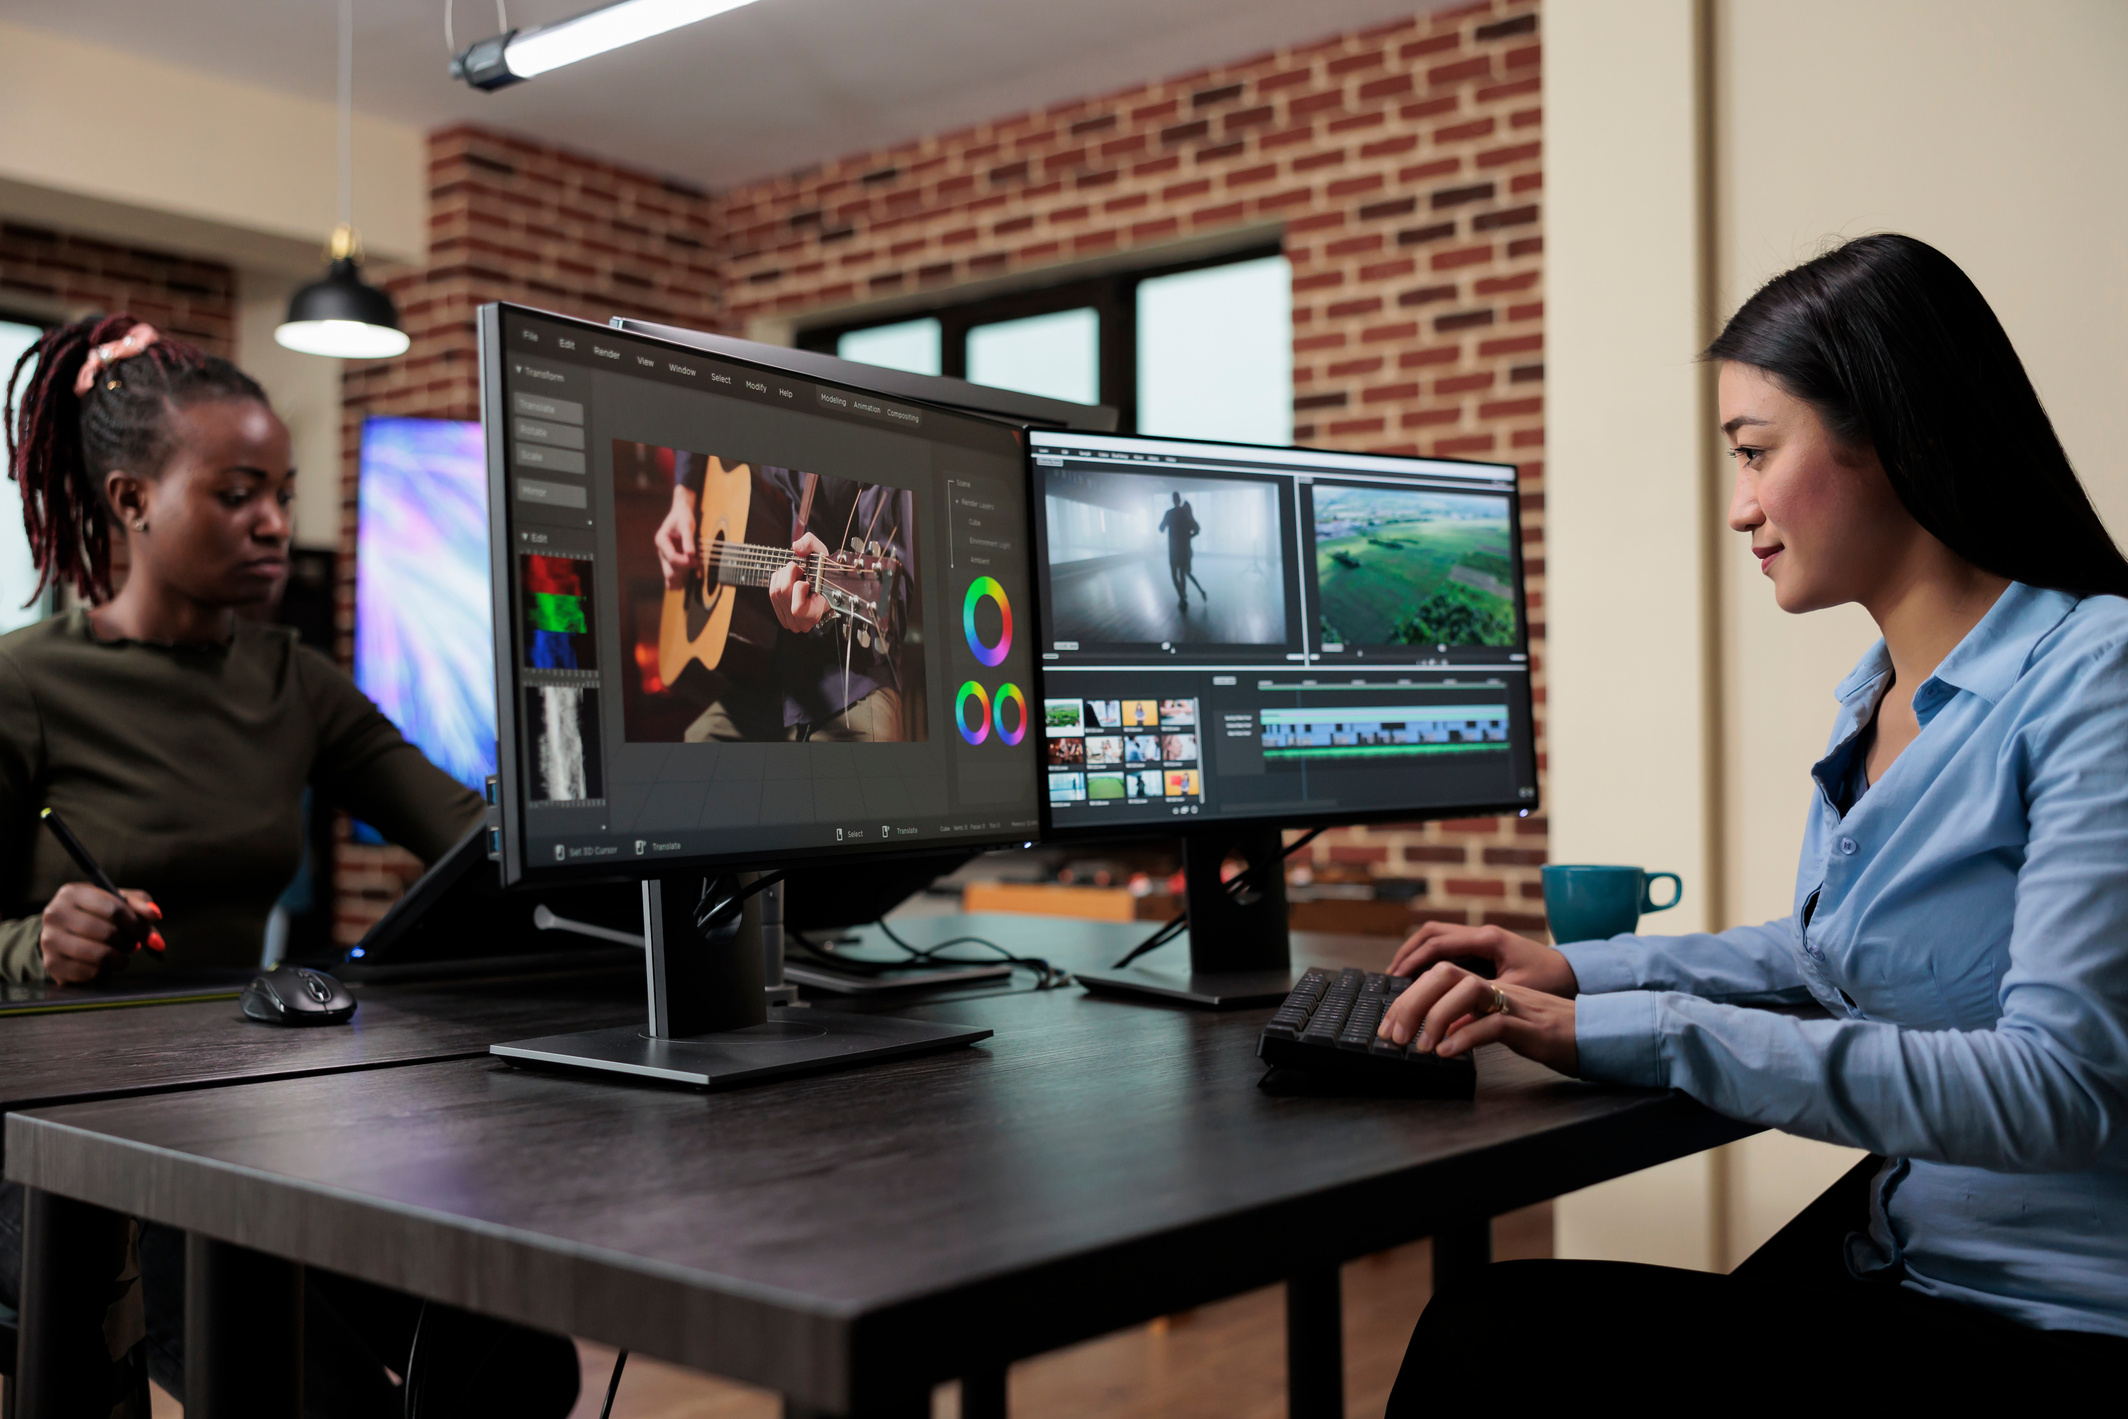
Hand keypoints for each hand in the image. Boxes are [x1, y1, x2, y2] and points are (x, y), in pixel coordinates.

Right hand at [41, 883, 163, 983]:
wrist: (61, 934)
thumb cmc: (96, 914)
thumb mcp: (116, 901)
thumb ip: (139, 904)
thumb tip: (155, 915)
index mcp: (72, 893)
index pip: (114, 909)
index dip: (138, 925)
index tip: (153, 938)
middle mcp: (55, 914)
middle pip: (109, 933)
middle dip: (129, 943)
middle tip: (133, 946)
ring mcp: (49, 940)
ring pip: (101, 956)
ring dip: (120, 959)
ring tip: (120, 956)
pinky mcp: (51, 964)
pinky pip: (90, 973)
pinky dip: (104, 972)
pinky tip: (103, 965)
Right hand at [654, 485, 698, 590]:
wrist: (681, 513)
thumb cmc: (683, 517)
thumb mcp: (687, 525)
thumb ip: (688, 540)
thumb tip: (690, 554)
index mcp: (661, 540)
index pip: (671, 557)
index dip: (683, 562)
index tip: (696, 562)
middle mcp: (661, 549)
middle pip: (668, 567)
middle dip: (680, 573)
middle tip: (693, 571)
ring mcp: (665, 555)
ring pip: (668, 572)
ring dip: (677, 579)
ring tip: (681, 588)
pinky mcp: (670, 558)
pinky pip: (672, 570)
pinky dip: (676, 578)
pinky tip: (679, 587)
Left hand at [768, 532, 830, 633]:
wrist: (824, 586)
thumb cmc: (825, 574)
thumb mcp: (822, 554)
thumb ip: (811, 544)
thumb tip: (797, 548)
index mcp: (817, 614)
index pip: (797, 609)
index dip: (800, 588)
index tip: (809, 582)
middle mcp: (803, 623)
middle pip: (783, 593)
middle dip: (789, 574)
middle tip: (801, 572)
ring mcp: (791, 622)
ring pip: (775, 592)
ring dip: (784, 576)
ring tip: (797, 576)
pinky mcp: (782, 617)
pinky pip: (771, 593)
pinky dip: (778, 581)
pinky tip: (790, 580)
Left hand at [1379, 962, 1578, 1075]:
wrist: (1596, 1037)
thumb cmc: (1548, 1035)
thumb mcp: (1501, 1025)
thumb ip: (1471, 1022)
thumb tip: (1437, 1034)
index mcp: (1488, 986)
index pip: (1438, 976)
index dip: (1408, 996)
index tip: (1387, 1026)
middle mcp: (1498, 988)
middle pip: (1444, 974)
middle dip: (1411, 1002)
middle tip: (1393, 1036)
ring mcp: (1515, 1004)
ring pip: (1466, 990)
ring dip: (1435, 1017)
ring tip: (1418, 1046)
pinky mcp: (1531, 1026)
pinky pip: (1493, 1024)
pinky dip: (1465, 1037)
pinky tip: (1446, 1052)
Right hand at [1389, 921, 1578, 997]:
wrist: (1575, 971)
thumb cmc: (1551, 981)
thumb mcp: (1516, 993)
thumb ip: (1483, 1005)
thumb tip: (1451, 1026)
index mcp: (1488, 940)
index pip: (1439, 943)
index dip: (1414, 960)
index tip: (1396, 976)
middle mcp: (1482, 933)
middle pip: (1432, 933)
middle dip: (1408, 952)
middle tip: (1392, 975)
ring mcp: (1482, 937)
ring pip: (1438, 936)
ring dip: (1417, 953)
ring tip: (1400, 975)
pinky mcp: (1484, 946)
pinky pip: (1449, 946)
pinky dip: (1431, 958)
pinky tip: (1423, 976)